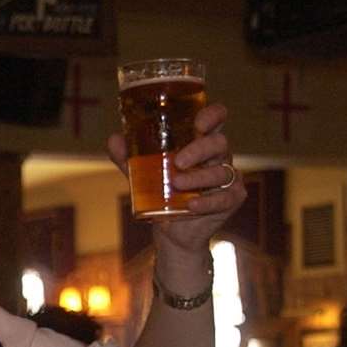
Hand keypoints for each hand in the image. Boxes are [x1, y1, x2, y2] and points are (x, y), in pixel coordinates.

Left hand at [107, 102, 244, 257]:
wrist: (170, 231)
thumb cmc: (161, 193)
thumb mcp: (141, 173)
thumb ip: (128, 157)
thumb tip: (114, 139)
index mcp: (201, 141)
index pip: (216, 118)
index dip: (212, 115)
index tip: (198, 122)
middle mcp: (218, 156)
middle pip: (218, 143)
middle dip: (199, 149)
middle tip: (178, 162)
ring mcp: (227, 177)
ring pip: (221, 172)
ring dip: (199, 177)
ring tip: (177, 184)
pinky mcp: (231, 199)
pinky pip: (225, 198)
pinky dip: (209, 202)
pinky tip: (193, 205)